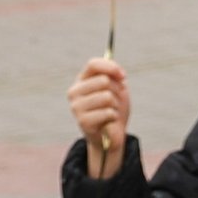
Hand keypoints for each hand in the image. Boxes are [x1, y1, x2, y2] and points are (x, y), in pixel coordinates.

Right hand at [68, 55, 128, 177]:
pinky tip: (108, 121)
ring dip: (116, 105)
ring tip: (111, 111)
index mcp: (82, 80)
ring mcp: (76, 107)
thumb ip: (115, 76)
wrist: (112, 133)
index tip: (123, 76)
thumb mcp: (117, 87)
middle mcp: (74, 92)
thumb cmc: (114, 107)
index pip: (93, 64)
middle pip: (104, 80)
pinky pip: (108, 112)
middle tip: (115, 100)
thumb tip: (118, 74)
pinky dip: (114, 116)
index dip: (111, 68)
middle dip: (117, 90)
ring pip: (107, 97)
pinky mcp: (82, 121)